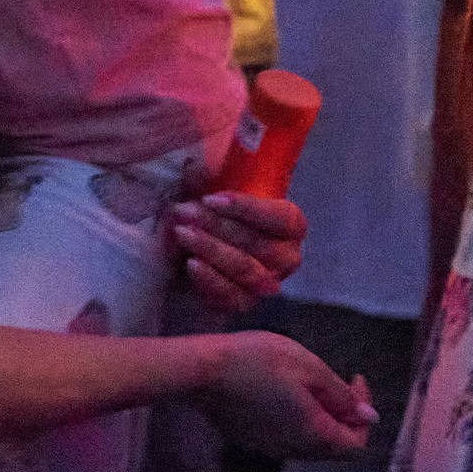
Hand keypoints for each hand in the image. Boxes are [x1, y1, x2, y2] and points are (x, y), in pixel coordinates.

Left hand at [167, 188, 304, 311]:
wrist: (205, 247)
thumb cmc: (219, 212)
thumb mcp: (213, 190)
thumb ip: (206, 179)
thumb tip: (193, 167)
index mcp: (291, 225)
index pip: (280, 218)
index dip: (247, 208)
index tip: (211, 198)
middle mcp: (287, 257)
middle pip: (257, 244)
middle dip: (217, 227)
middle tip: (184, 212)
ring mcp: (267, 284)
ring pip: (244, 269)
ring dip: (211, 249)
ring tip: (181, 233)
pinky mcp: (244, 304)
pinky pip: (230, 296)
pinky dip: (209, 279)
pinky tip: (190, 263)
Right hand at [194, 331, 374, 456]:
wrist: (203, 370)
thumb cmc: (260, 360)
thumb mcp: (309, 367)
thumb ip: (341, 395)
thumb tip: (369, 416)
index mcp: (314, 435)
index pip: (357, 444)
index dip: (363, 415)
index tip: (354, 379)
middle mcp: (293, 451)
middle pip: (332, 444)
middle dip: (341, 412)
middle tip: (332, 377)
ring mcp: (268, 448)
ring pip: (308, 440)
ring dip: (318, 414)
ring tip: (305, 379)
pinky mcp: (248, 439)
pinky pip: (284, 434)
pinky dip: (294, 416)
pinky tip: (278, 387)